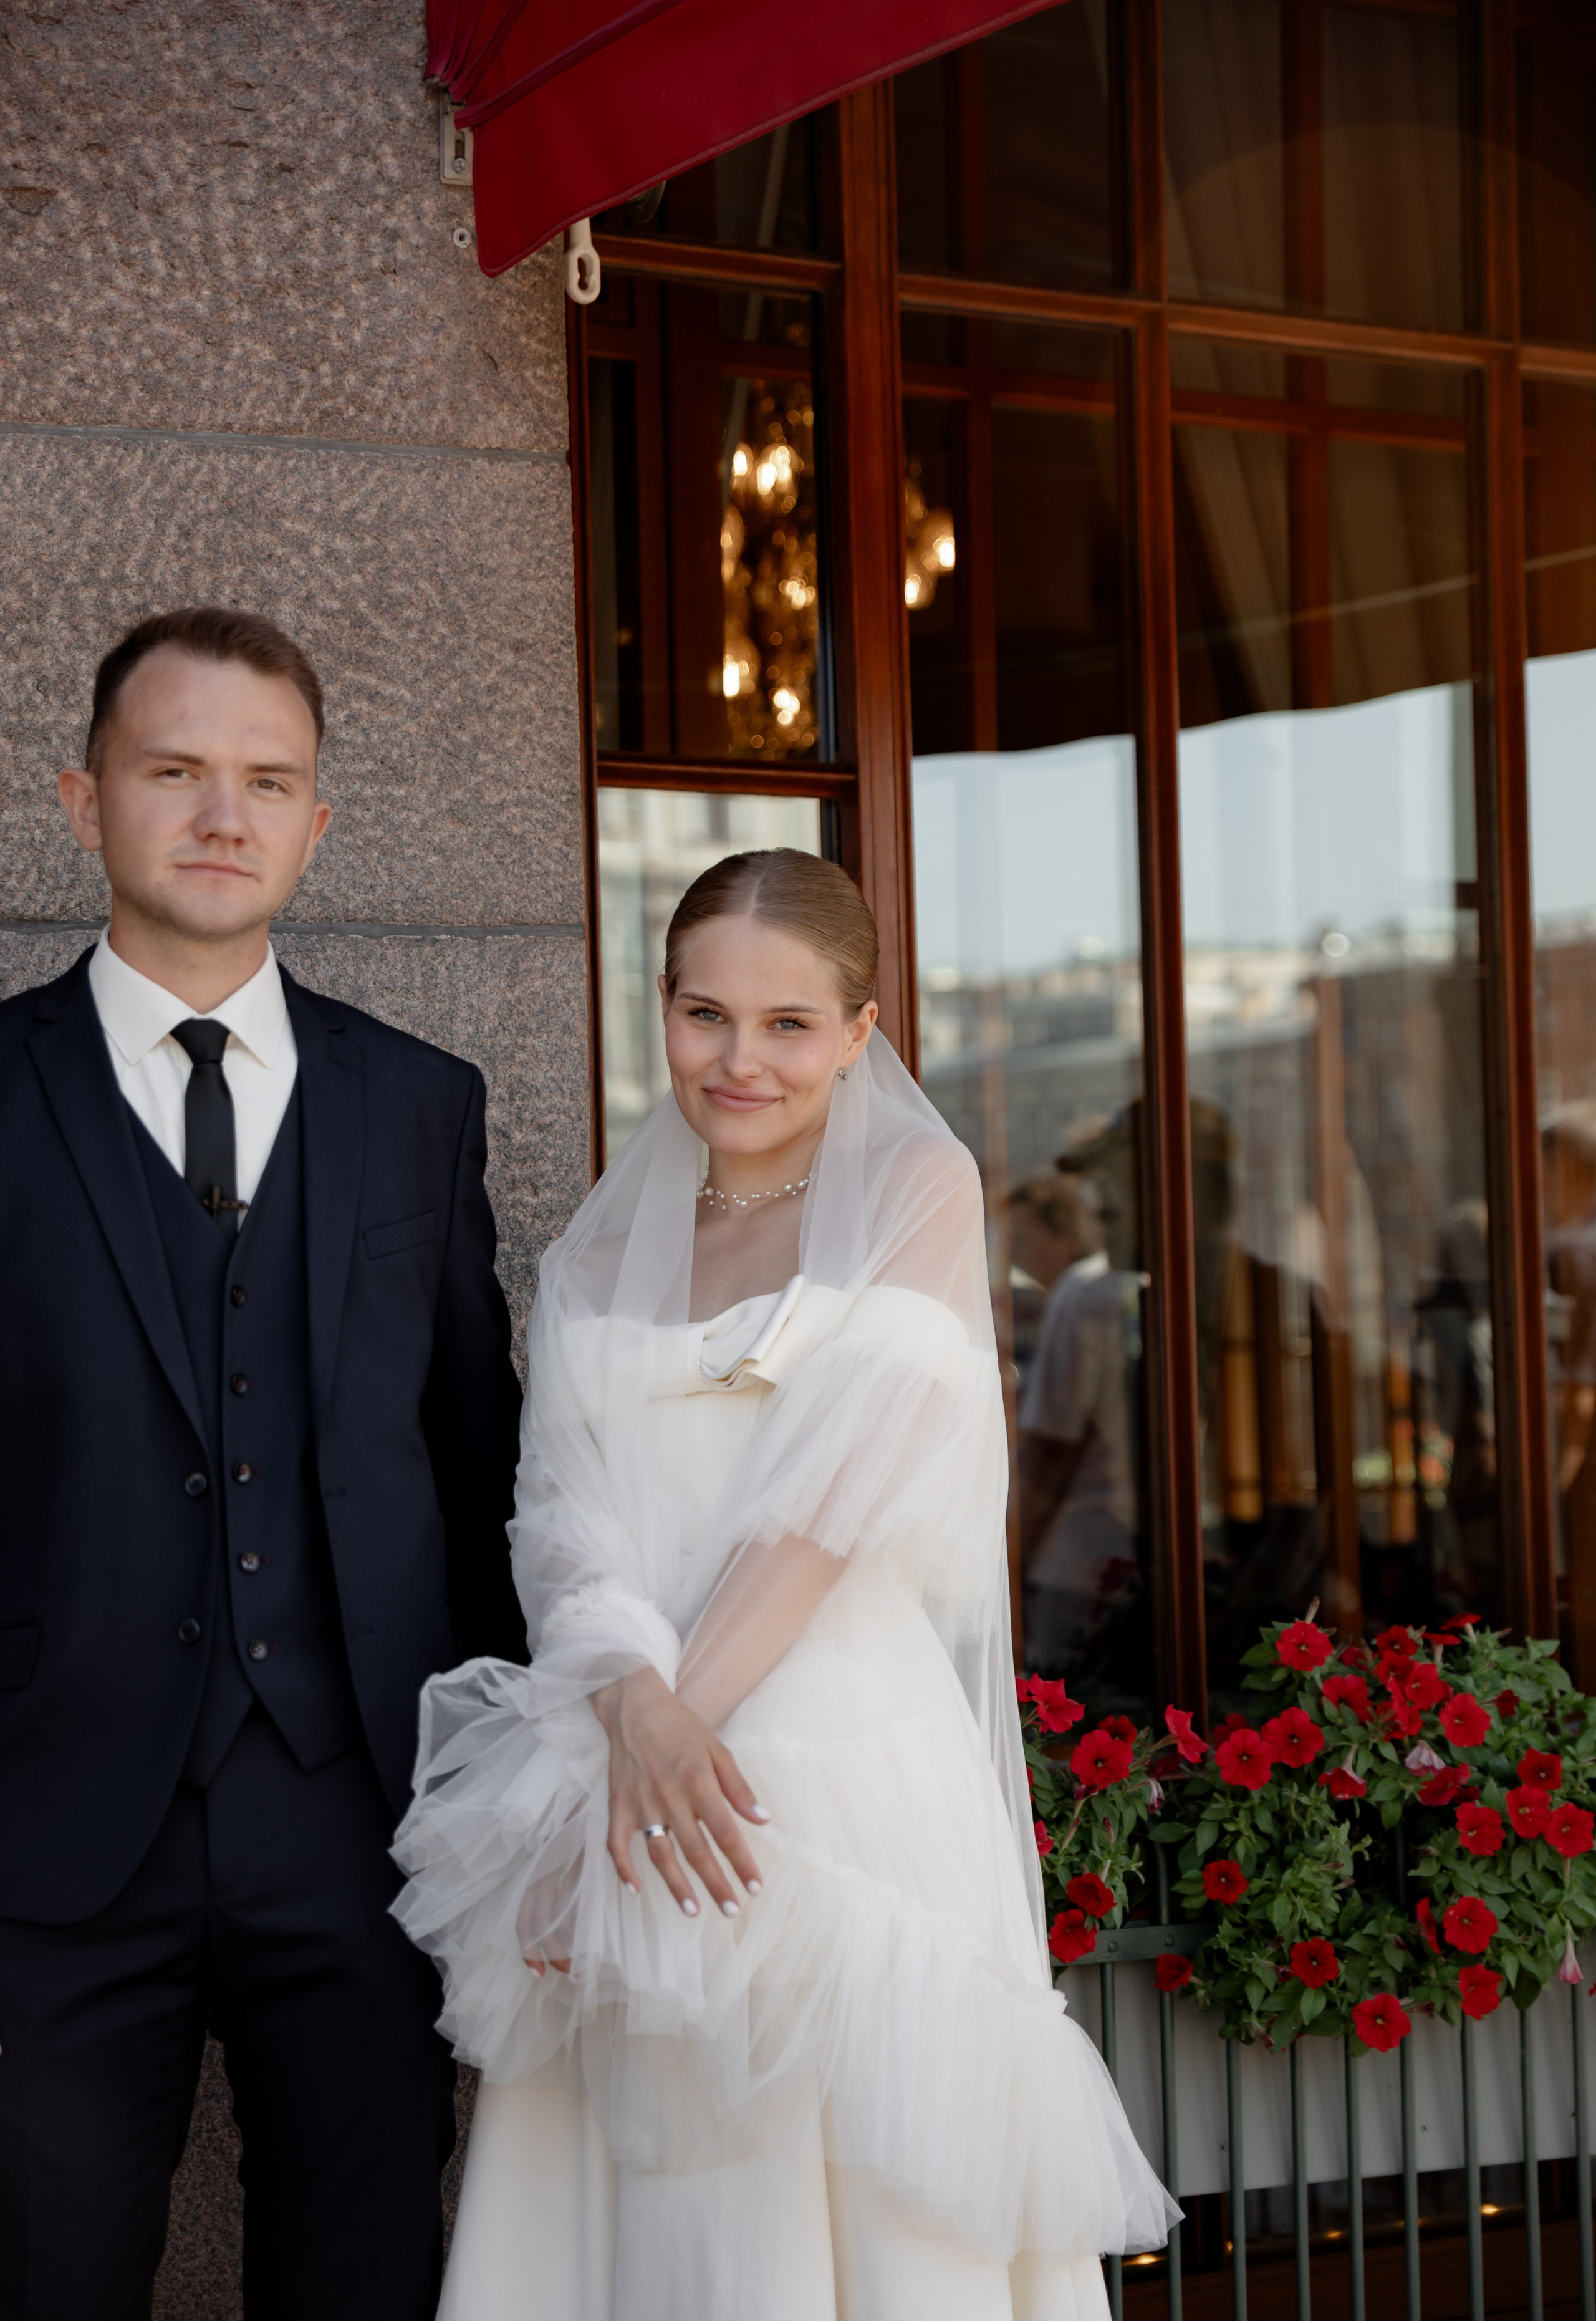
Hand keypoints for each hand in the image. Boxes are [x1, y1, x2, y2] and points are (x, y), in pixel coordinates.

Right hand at [592, 1667, 768, 1918]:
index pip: (726, 1832)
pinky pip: (617, 1844)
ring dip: (676, 1886)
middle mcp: (669, 1797)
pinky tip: (635, 1891)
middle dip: (716, 1885)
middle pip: (696, 1851)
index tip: (756, 1887)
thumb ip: (739, 1786)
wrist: (633, 1705)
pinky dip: (623, 1869)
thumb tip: (763, 1819)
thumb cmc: (680, 1726)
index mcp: (698, 1781)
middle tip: (732, 1912)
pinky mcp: (617, 1805)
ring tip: (693, 1911)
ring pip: (659, 1855)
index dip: (742, 1862)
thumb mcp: (717, 1748)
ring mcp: (640, 1804)